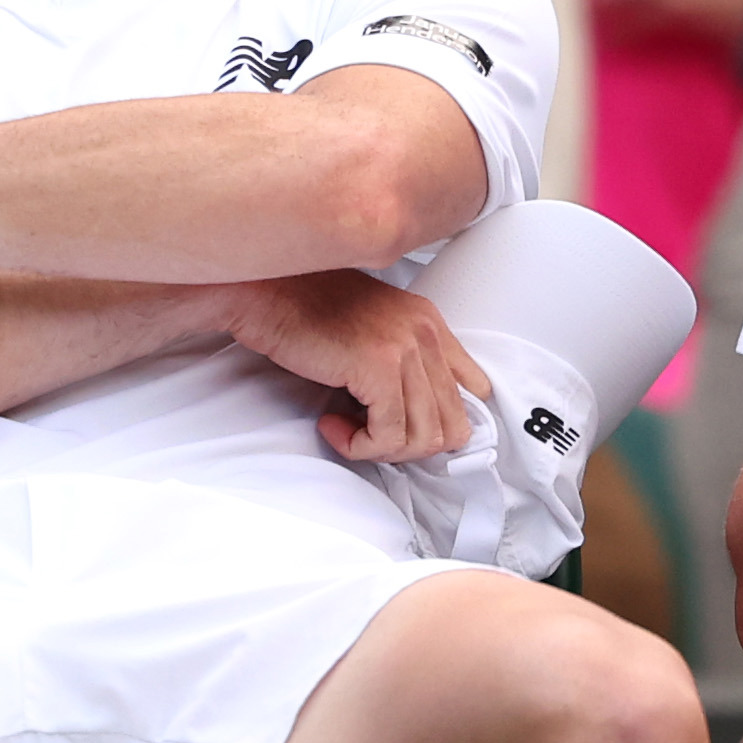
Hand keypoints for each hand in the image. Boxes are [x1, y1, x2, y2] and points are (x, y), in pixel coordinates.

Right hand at [223, 267, 491, 464]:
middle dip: (411, 447)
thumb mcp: (371, 330)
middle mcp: (426, 334)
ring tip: (348, 432)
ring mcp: (406, 349)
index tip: (406, 431)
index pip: (476, 390)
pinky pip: (388, 435)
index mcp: (430, 324)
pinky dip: (359, 446)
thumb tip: (413, 418)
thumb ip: (401, 362)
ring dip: (383, 450)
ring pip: (423, 438)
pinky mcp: (379, 367)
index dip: (444, 423)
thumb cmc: (305, 312)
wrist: (266, 292)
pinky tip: (332, 426)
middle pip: (454, 425)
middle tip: (372, 438)